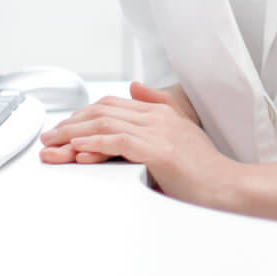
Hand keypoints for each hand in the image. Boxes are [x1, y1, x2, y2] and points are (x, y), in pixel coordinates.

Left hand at [39, 81, 237, 209]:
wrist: (227, 188)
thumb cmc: (205, 169)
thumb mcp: (181, 132)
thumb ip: (159, 107)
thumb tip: (136, 87)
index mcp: (161, 112)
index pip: (112, 104)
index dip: (83, 114)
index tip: (64, 128)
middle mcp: (158, 116)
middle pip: (103, 111)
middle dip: (70, 123)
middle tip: (49, 137)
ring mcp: (158, 132)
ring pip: (105, 125)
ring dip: (73, 135)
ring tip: (54, 146)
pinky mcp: (157, 150)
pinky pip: (117, 142)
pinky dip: (94, 144)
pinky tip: (77, 151)